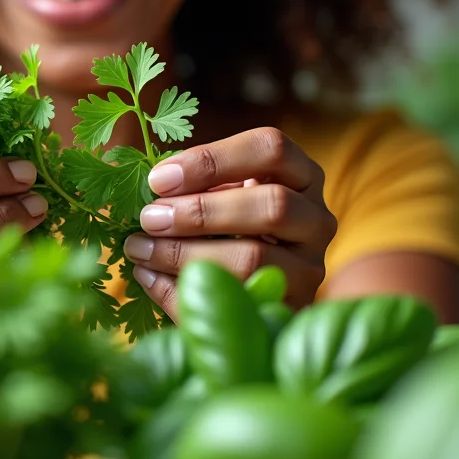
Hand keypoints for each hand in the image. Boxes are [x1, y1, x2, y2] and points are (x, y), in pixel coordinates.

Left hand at [121, 127, 337, 316]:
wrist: (258, 293)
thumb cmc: (229, 225)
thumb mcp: (221, 193)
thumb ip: (195, 184)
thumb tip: (153, 183)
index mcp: (301, 175)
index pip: (271, 149)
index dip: (212, 160)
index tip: (159, 179)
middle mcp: (317, 219)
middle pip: (272, 205)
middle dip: (201, 212)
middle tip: (150, 218)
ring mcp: (311, 268)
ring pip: (255, 258)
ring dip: (186, 253)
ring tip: (141, 249)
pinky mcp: (292, 310)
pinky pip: (235, 300)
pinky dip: (185, 290)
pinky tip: (150, 279)